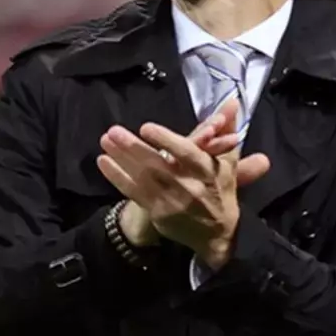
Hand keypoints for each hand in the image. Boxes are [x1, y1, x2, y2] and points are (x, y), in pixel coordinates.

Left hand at [98, 100, 269, 267]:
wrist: (217, 234)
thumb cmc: (220, 189)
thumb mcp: (228, 160)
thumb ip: (227, 129)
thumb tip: (232, 101)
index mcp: (208, 172)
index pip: (187, 154)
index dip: (167, 141)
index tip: (146, 127)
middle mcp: (189, 188)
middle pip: (158, 166)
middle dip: (134, 148)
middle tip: (114, 131)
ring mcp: (171, 202)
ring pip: (143, 178)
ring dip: (122, 158)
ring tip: (106, 140)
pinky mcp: (158, 212)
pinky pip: (134, 192)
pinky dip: (117, 177)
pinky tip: (103, 161)